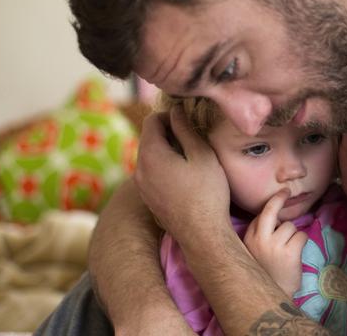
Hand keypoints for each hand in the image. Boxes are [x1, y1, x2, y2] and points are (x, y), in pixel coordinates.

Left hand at [133, 106, 230, 247]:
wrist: (202, 235)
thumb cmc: (207, 193)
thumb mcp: (202, 154)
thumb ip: (185, 129)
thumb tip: (176, 111)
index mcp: (151, 154)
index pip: (151, 120)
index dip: (170, 116)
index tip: (188, 122)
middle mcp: (139, 169)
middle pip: (148, 138)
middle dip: (167, 132)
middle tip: (192, 138)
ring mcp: (141, 186)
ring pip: (150, 156)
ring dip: (166, 150)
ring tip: (190, 157)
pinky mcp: (147, 198)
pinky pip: (151, 173)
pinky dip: (164, 167)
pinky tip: (184, 176)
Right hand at [243, 190, 307, 296]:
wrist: (268, 300)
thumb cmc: (264, 276)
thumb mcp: (253, 254)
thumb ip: (259, 237)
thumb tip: (274, 219)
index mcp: (248, 240)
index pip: (259, 216)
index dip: (270, 210)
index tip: (277, 200)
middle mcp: (260, 239)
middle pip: (271, 210)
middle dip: (279, 198)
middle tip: (286, 191)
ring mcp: (275, 245)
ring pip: (290, 226)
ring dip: (293, 235)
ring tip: (288, 250)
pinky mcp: (290, 252)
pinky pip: (301, 236)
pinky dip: (302, 243)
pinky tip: (295, 255)